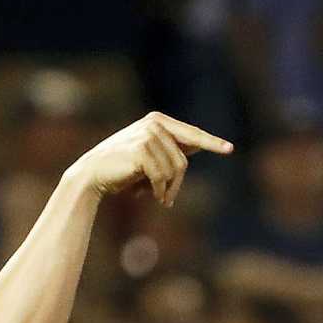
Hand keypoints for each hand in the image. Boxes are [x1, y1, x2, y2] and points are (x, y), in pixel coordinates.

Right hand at [70, 112, 233, 206]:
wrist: (93, 174)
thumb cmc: (123, 168)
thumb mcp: (150, 157)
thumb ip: (171, 149)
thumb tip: (200, 145)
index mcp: (158, 121)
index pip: (191, 134)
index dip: (211, 143)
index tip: (229, 149)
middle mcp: (154, 124)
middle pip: (183, 161)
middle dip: (176, 184)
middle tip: (167, 200)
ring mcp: (148, 135)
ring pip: (175, 170)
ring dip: (167, 189)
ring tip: (156, 197)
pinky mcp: (141, 150)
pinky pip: (161, 177)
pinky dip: (157, 190)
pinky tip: (145, 195)